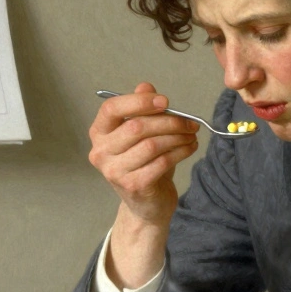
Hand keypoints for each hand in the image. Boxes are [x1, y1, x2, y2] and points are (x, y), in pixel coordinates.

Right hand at [89, 83, 199, 286]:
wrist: (146, 205)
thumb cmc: (144, 164)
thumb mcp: (142, 134)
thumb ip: (141, 110)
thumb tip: (146, 86)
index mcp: (99, 133)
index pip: (112, 109)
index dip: (139, 101)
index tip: (165, 101)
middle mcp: (101, 152)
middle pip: (137, 127)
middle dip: (169, 121)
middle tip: (190, 122)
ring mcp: (114, 171)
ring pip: (152, 145)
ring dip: (178, 137)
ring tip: (192, 136)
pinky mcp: (133, 186)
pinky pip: (162, 162)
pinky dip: (180, 152)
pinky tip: (190, 148)